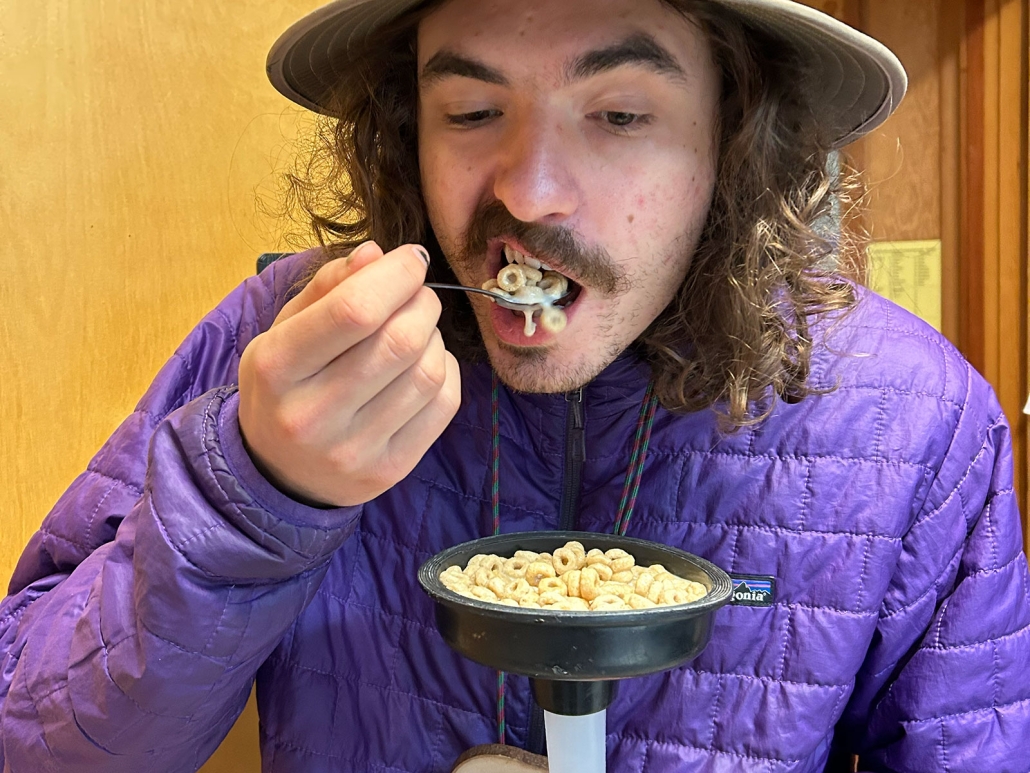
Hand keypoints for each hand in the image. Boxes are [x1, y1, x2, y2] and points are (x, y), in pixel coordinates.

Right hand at [237, 241, 460, 506]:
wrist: (278, 472)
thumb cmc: (285, 386)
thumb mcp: (284, 330)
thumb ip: (327, 287)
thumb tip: (376, 254)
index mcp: (276, 368)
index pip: (355, 311)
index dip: (397, 275)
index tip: (412, 259)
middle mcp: (311, 415)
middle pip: (400, 341)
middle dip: (423, 303)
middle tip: (417, 295)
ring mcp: (354, 450)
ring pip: (428, 372)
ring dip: (435, 336)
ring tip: (417, 331)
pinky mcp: (390, 470)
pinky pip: (444, 404)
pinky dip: (446, 369)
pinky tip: (425, 364)